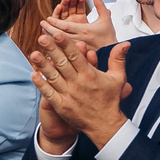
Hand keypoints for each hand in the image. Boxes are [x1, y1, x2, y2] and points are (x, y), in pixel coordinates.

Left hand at [32, 34, 131, 148]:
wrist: (105, 125)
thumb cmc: (110, 101)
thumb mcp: (118, 78)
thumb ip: (118, 59)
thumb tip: (125, 43)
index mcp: (90, 75)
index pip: (76, 56)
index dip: (66, 44)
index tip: (57, 34)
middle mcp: (78, 84)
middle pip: (62, 63)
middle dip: (51, 50)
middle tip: (42, 38)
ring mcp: (68, 95)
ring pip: (53, 77)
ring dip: (43, 65)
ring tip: (33, 54)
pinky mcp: (62, 106)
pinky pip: (49, 94)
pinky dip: (41, 84)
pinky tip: (33, 75)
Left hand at [46, 0, 116, 53]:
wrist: (112, 54)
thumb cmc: (109, 37)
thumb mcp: (106, 19)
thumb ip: (100, 5)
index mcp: (85, 31)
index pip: (66, 26)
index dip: (56, 22)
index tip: (48, 18)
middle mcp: (80, 40)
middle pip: (60, 35)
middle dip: (49, 29)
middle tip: (42, 24)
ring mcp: (77, 49)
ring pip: (60, 43)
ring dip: (50, 37)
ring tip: (43, 32)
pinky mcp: (77, 55)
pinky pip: (63, 51)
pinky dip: (56, 47)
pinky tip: (50, 45)